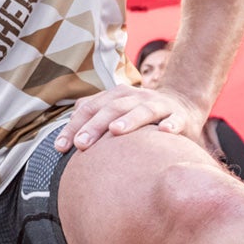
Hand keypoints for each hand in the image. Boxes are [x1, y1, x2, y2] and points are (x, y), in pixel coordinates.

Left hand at [53, 84, 206, 153]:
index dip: (74, 125)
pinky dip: (170, 124)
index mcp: (117, 96)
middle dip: (95, 125)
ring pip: (143, 110)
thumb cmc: (141, 117)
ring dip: (129, 119)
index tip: (60, 147)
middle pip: (113, 108)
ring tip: (115, 131)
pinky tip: (164, 132)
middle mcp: (136, 97)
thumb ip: (93, 118)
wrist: (183, 106)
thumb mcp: (117, 113)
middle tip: (81, 144)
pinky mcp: (180, 116)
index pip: (90, 108)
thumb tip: (63, 135)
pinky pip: (176, 119)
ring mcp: (159, 104)